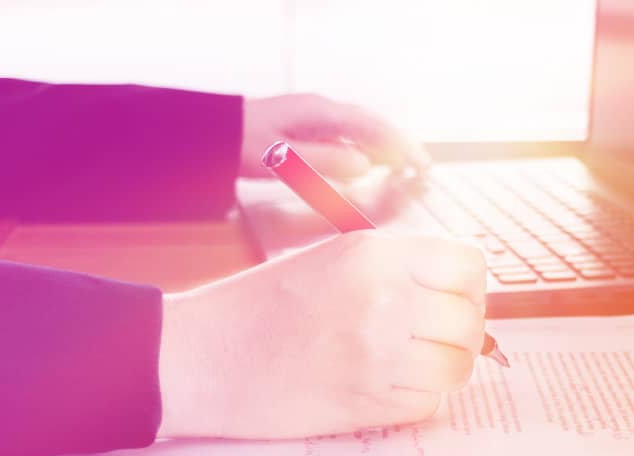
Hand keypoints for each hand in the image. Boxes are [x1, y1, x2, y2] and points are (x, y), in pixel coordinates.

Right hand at [156, 231, 486, 440]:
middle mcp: (383, 299)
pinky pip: (428, 403)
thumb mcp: (331, 260)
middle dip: (460, 332)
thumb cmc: (261, 307)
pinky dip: (416, 399)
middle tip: (433, 339)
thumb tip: (457, 292)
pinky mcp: (367, 402)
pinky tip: (383, 387)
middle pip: (469, 319)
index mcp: (373, 254)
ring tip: (411, 365)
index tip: (452, 299)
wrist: (204, 359)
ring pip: (458, 365)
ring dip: (443, 369)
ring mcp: (378, 353)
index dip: (467, 286)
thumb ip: (395, 269)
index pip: (468, 265)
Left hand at [239, 94, 430, 179]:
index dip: (400, 147)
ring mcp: (315, 117)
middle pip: (372, 125)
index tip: (420, 165)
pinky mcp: (307, 128)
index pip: (372, 129)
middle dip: (400, 145)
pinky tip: (368, 164)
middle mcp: (322, 110)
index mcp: (320, 113)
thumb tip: (364, 166)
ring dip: (385, 147)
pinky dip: (365, 149)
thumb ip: (324, 163)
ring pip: (361, 130)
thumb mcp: (281, 158)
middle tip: (422, 167)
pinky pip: (346, 136)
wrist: (211, 133)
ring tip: (404, 166)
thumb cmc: (240, 144)